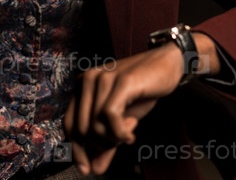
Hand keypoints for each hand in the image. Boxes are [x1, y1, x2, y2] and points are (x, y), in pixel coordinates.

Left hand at [63, 43, 182, 175]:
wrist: (166, 65)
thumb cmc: (141, 91)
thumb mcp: (121, 120)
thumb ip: (106, 142)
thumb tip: (94, 169)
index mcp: (83, 86)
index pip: (70, 123)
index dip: (76, 150)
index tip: (86, 170)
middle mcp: (88, 79)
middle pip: (82, 129)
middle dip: (101, 145)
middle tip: (121, 141)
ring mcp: (103, 78)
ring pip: (95, 125)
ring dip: (114, 138)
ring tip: (129, 132)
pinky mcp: (121, 81)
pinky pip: (110, 116)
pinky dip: (121, 132)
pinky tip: (132, 131)